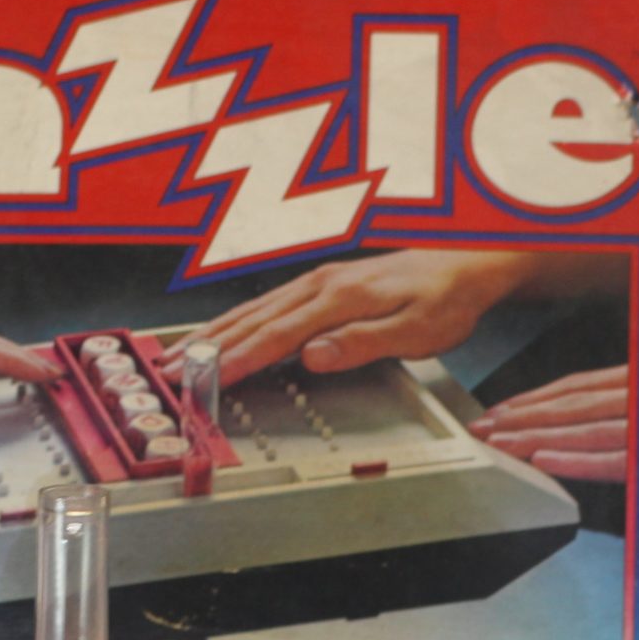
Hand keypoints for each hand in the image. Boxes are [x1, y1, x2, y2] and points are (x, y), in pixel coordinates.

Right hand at [170, 250, 538, 386]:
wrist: (468, 259)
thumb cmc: (447, 297)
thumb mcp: (416, 331)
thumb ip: (362, 343)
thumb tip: (312, 355)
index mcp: (340, 297)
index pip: (277, 335)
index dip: (238, 360)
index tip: (208, 380)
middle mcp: (321, 284)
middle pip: (253, 320)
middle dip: (208, 347)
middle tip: (170, 371)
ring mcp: (318, 280)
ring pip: (254, 310)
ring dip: (214, 333)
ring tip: (179, 354)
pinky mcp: (322, 283)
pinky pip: (267, 304)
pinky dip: (237, 320)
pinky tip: (223, 332)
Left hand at [467, 365, 630, 481]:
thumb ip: (624, 407)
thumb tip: (576, 419)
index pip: (579, 386)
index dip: (533, 399)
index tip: (499, 410)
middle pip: (573, 406)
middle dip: (523, 417)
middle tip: (483, 428)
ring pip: (586, 431)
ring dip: (537, 437)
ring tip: (499, 444)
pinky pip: (613, 461)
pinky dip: (576, 461)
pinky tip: (541, 461)